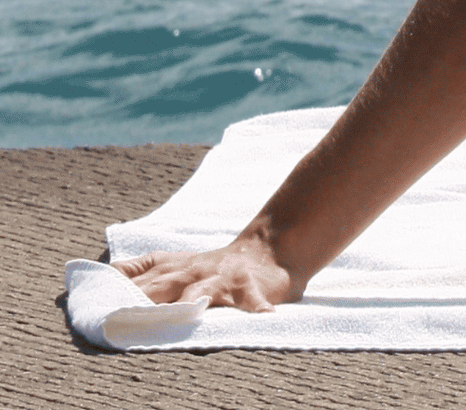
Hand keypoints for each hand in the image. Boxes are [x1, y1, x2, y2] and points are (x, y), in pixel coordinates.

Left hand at [112, 230, 300, 313]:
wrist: (265, 250)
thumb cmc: (210, 268)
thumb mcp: (172, 264)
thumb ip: (139, 272)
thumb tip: (103, 275)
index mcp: (170, 269)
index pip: (137, 280)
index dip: (118, 294)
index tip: (97, 310)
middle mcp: (192, 272)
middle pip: (162, 286)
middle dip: (144, 302)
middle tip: (126, 318)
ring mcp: (220, 279)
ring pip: (202, 291)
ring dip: (192, 302)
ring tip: (186, 312)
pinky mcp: (250, 287)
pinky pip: (253, 300)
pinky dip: (258, 308)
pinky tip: (263, 315)